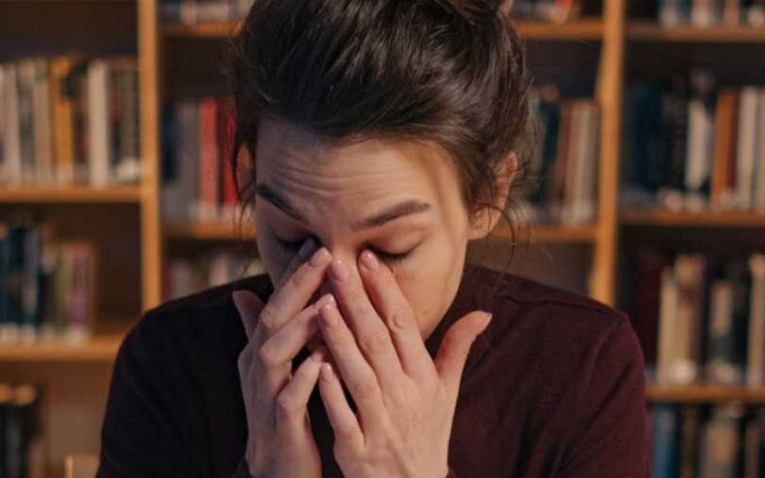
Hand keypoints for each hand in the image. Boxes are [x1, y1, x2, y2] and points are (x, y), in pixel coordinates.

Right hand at [233, 239, 334, 477]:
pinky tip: (322, 361)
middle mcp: (259, 367)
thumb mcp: (269, 365)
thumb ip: (260, 329)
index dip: (296, 274)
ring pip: (276, 354)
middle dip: (298, 286)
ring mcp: (266, 395)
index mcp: (260, 350)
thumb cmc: (279, 407)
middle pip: (272, 319)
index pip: (277, 302)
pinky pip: (288, 399)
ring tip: (327, 303)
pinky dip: (304, 378)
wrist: (276, 467)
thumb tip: (240, 291)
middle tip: (325, 255)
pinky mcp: (280, 425)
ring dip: (300, 327)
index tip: (320, 243)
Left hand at [315, 250, 491, 477]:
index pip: (404, 325)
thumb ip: (458, 349)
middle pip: (379, 342)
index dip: (386, 291)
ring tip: (322, 305)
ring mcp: (382, 423)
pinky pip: (344, 417)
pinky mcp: (359, 450)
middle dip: (357, 301)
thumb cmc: (427, 434)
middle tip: (338, 265)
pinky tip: (317, 365)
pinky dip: (333, 392)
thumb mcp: (447, 393)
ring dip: (341, 340)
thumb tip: (483, 313)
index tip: (368, 258)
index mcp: (424, 378)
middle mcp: (406, 396)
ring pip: (360, 374)